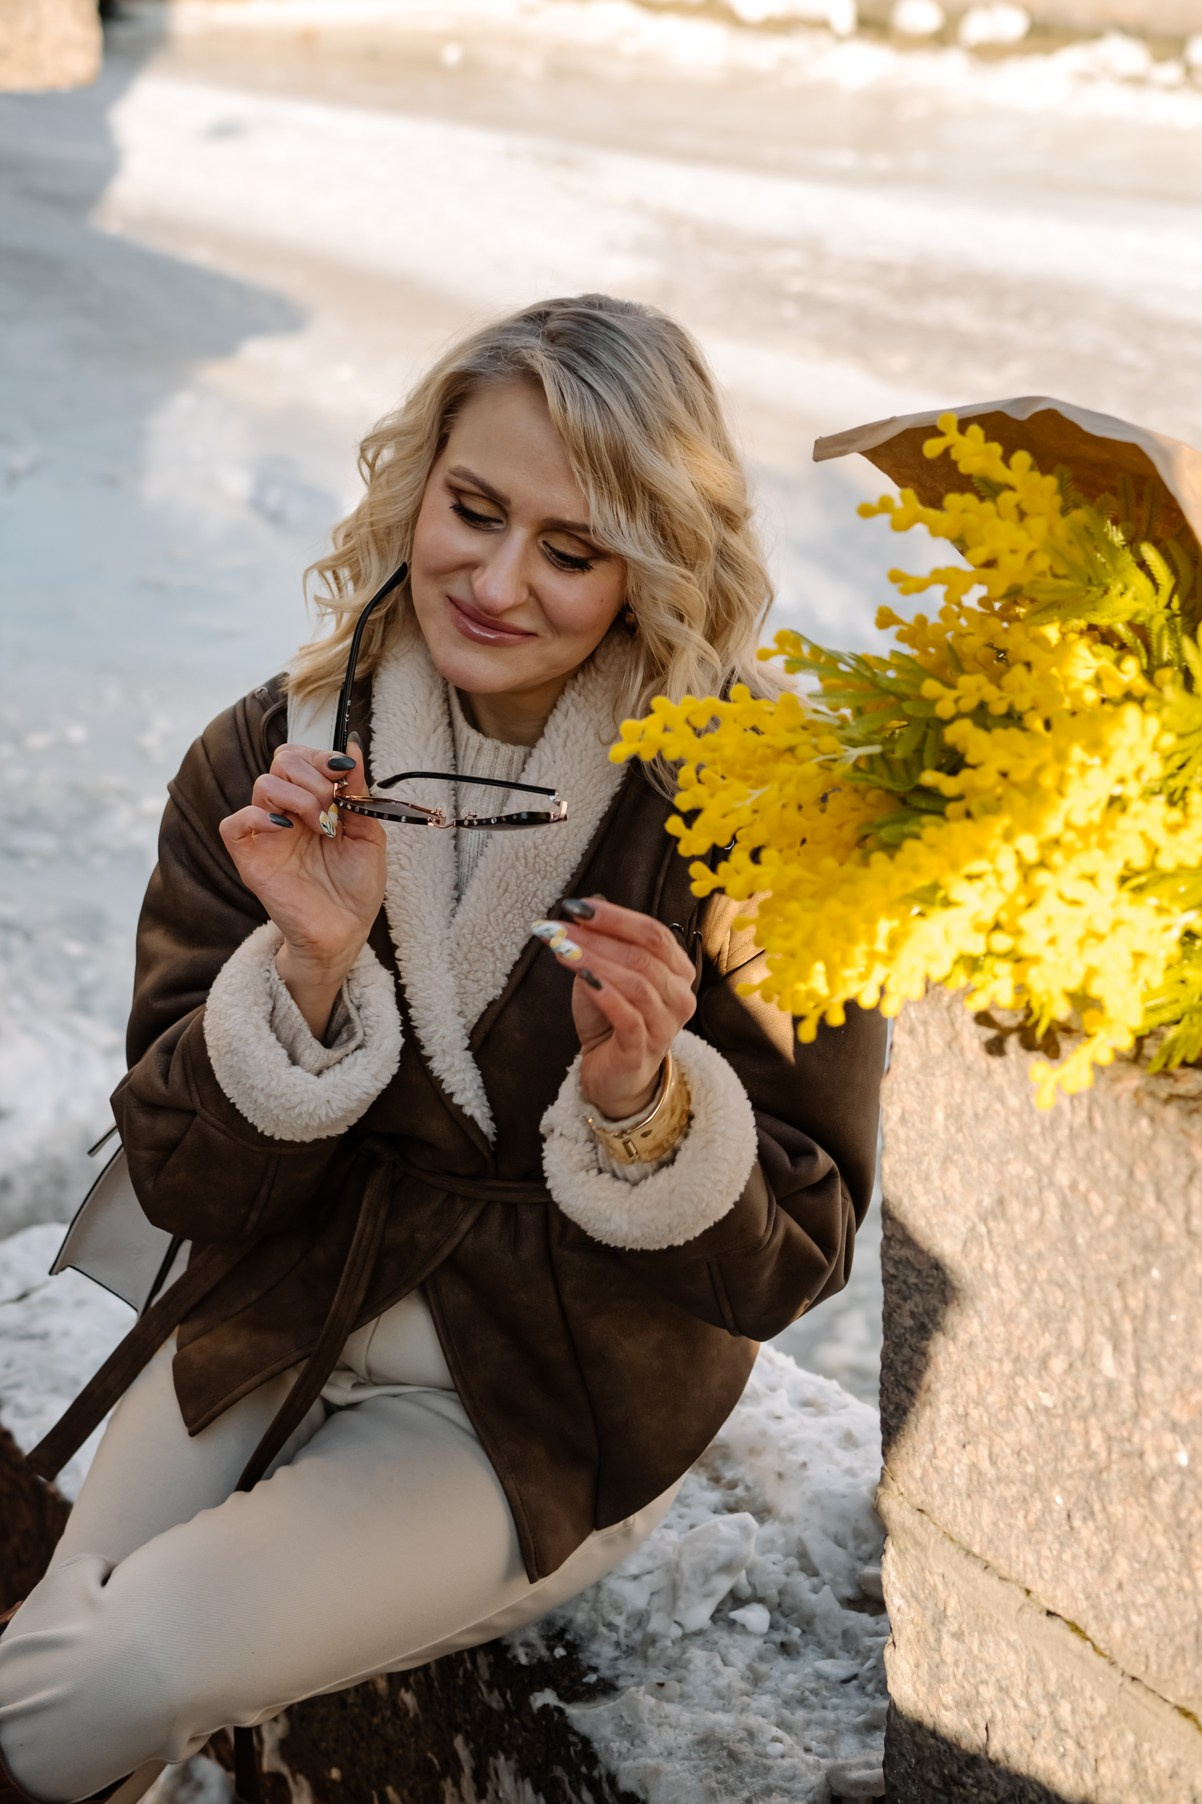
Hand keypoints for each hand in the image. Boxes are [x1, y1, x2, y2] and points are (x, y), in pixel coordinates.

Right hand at [219, 742, 385, 1032]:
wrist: (346, 931)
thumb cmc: (356, 887)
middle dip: (312, 773)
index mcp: (313, 804)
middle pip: (281, 762)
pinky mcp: (250, 858)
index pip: (301, 758)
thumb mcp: (367, 834)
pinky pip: (233, 824)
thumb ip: (357, 794)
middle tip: (332, 803)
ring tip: (321, 825)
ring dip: (298, 796)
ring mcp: (267, 835)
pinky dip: (256, 816)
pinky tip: (285, 828)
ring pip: (264, 786)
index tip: (345, 771)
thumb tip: (351, 749)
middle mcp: (287, 813)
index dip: (320, 755)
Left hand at [532, 899, 696, 1118]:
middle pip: (644, 954)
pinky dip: (604, 993)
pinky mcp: (643, 1050)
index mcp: (678, 971)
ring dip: (595, 960)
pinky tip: (581, 978)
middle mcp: (680, 996)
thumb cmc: (612, 1019)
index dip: (616, 917)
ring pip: (637, 982)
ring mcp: (665, 1025)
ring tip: (561, 949)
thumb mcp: (607, 974)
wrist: (613, 1074)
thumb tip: (585, 907)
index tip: (577, 907)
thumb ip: (603, 944)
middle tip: (560, 927)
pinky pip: (628, 1016)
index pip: (654, 933)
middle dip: (599, 935)